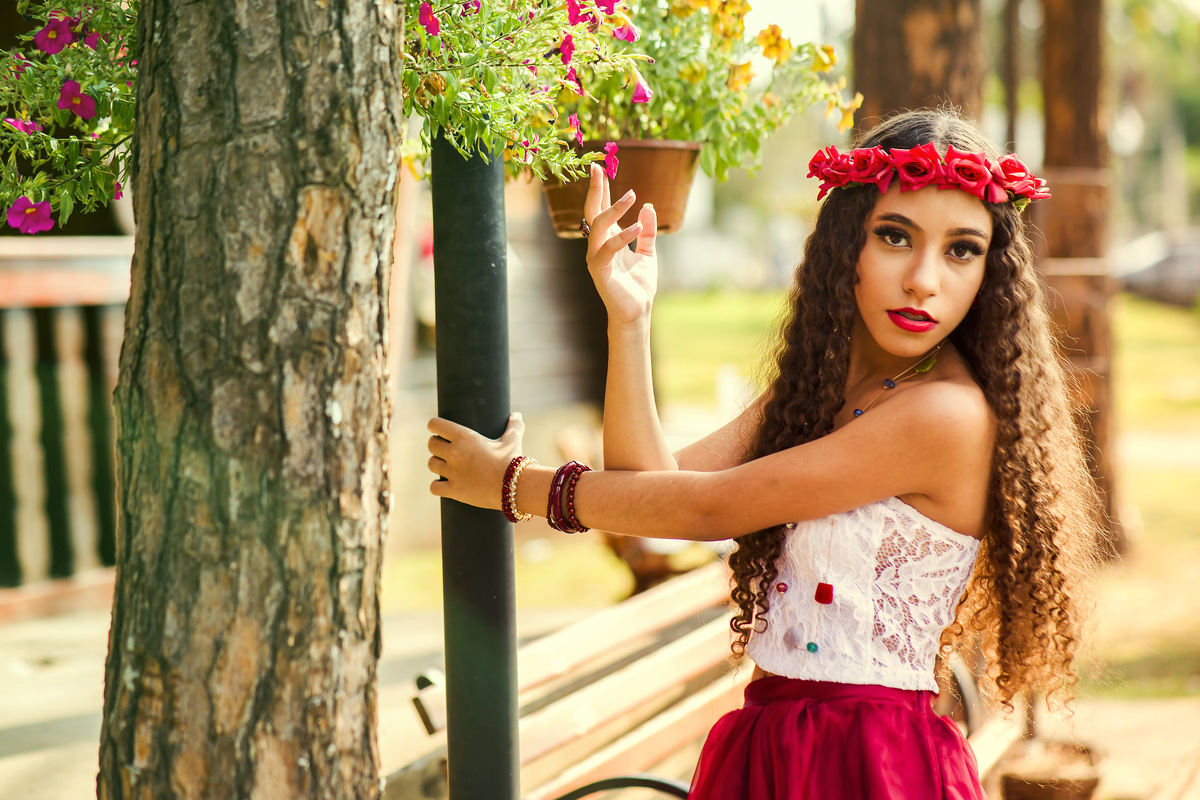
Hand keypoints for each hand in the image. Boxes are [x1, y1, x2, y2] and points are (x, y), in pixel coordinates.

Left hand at [427, 413, 525, 509]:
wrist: (515, 486)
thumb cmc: (512, 460)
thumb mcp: (512, 440)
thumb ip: (514, 426)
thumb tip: (516, 415)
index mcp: (464, 437)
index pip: (435, 425)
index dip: (435, 426)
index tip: (437, 428)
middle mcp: (454, 453)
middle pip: (431, 444)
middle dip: (437, 444)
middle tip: (444, 447)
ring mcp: (452, 472)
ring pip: (431, 464)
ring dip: (437, 463)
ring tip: (446, 464)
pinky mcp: (454, 490)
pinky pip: (434, 486)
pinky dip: (438, 485)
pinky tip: (444, 483)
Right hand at [583, 163, 658, 328]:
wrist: (638, 311)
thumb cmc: (639, 285)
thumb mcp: (648, 252)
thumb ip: (648, 231)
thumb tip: (647, 207)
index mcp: (607, 240)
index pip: (601, 210)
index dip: (601, 190)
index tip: (601, 168)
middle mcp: (597, 246)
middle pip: (593, 212)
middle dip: (596, 190)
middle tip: (599, 169)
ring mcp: (596, 258)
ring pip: (598, 226)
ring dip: (614, 209)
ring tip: (632, 195)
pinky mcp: (600, 271)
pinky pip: (607, 249)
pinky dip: (622, 236)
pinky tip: (637, 227)